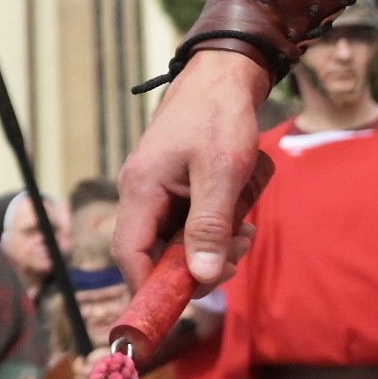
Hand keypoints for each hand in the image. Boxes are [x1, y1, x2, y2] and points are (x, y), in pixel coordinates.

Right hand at [112, 47, 277, 288]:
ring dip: (215, 242)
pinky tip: (243, 212)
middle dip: (198, 263)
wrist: (226, 73)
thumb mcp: (222, 172)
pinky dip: (219, 223)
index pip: (130, 255)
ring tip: (248, 229)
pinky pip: (193, 220)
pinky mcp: (177, 185)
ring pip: (180, 239)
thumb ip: (209, 226)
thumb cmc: (221, 115)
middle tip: (238, 254)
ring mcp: (159, 190)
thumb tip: (200, 277)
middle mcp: (142, 193)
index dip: (151, 287)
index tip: (184, 305)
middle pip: (158, 253)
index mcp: (141, 190)